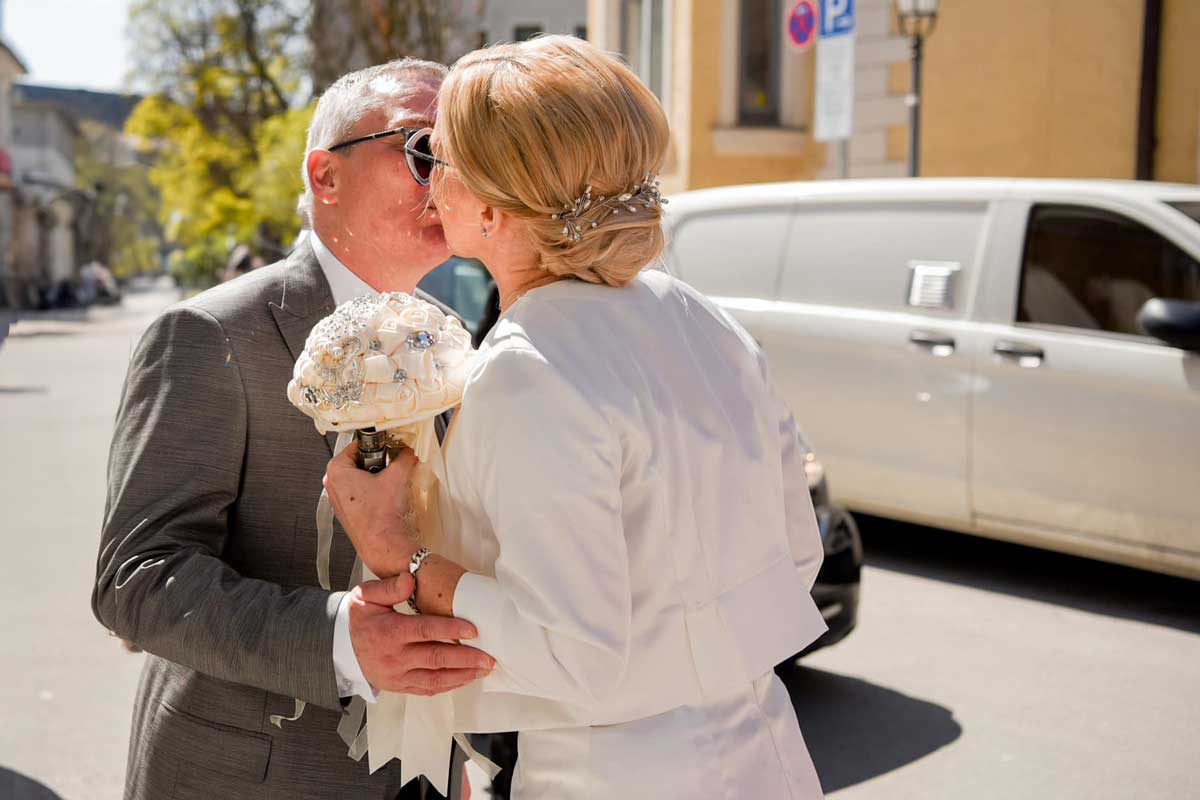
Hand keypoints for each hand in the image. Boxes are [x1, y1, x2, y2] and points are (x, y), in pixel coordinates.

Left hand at [324, 440, 418, 576]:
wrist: (383, 544)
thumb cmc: (380, 516)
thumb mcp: (397, 476)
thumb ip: (405, 457)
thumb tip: (409, 451)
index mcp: (336, 470)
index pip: (358, 445)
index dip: (377, 444)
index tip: (389, 445)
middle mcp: (332, 484)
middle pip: (358, 461)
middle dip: (377, 461)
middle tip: (391, 464)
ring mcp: (337, 500)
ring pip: (359, 477)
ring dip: (375, 476)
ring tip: (389, 481)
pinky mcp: (346, 512)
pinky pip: (359, 493)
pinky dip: (372, 490)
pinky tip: (385, 496)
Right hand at [348, 573, 494, 695]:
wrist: (337, 648)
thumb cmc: (358, 619)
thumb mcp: (366, 596)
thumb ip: (389, 587)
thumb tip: (410, 580)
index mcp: (389, 632)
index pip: (425, 631)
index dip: (451, 630)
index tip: (474, 629)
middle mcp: (395, 657)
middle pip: (436, 658)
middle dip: (466, 658)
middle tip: (489, 657)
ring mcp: (398, 675)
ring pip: (435, 679)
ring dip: (463, 675)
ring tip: (484, 670)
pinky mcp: (400, 686)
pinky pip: (427, 689)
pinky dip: (449, 686)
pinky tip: (465, 679)